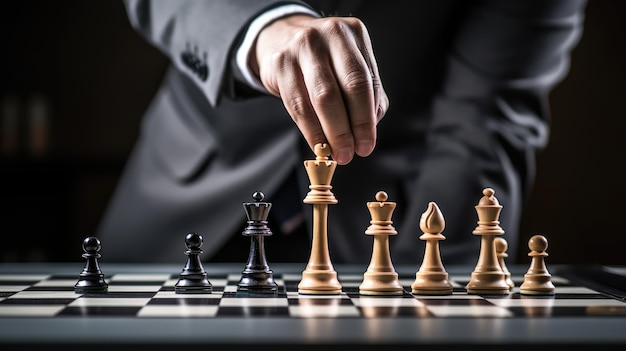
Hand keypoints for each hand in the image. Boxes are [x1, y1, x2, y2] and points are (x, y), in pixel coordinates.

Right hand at [250, 14, 388, 164]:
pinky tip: (318, 144)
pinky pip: (297, 103)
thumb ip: (367, 93)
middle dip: (350, 127)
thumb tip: (370, 129)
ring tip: (336, 153)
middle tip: (350, 153)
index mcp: (353, 34)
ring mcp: (301, 46)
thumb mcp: (350, 65)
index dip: (366, 119)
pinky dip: (310, 129)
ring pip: (320, 98)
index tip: (367, 145)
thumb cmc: (325, 59)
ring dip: (330, 132)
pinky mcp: (280, 62)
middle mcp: (328, 35)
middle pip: (345, 88)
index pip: (364, 81)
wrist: (282, 38)